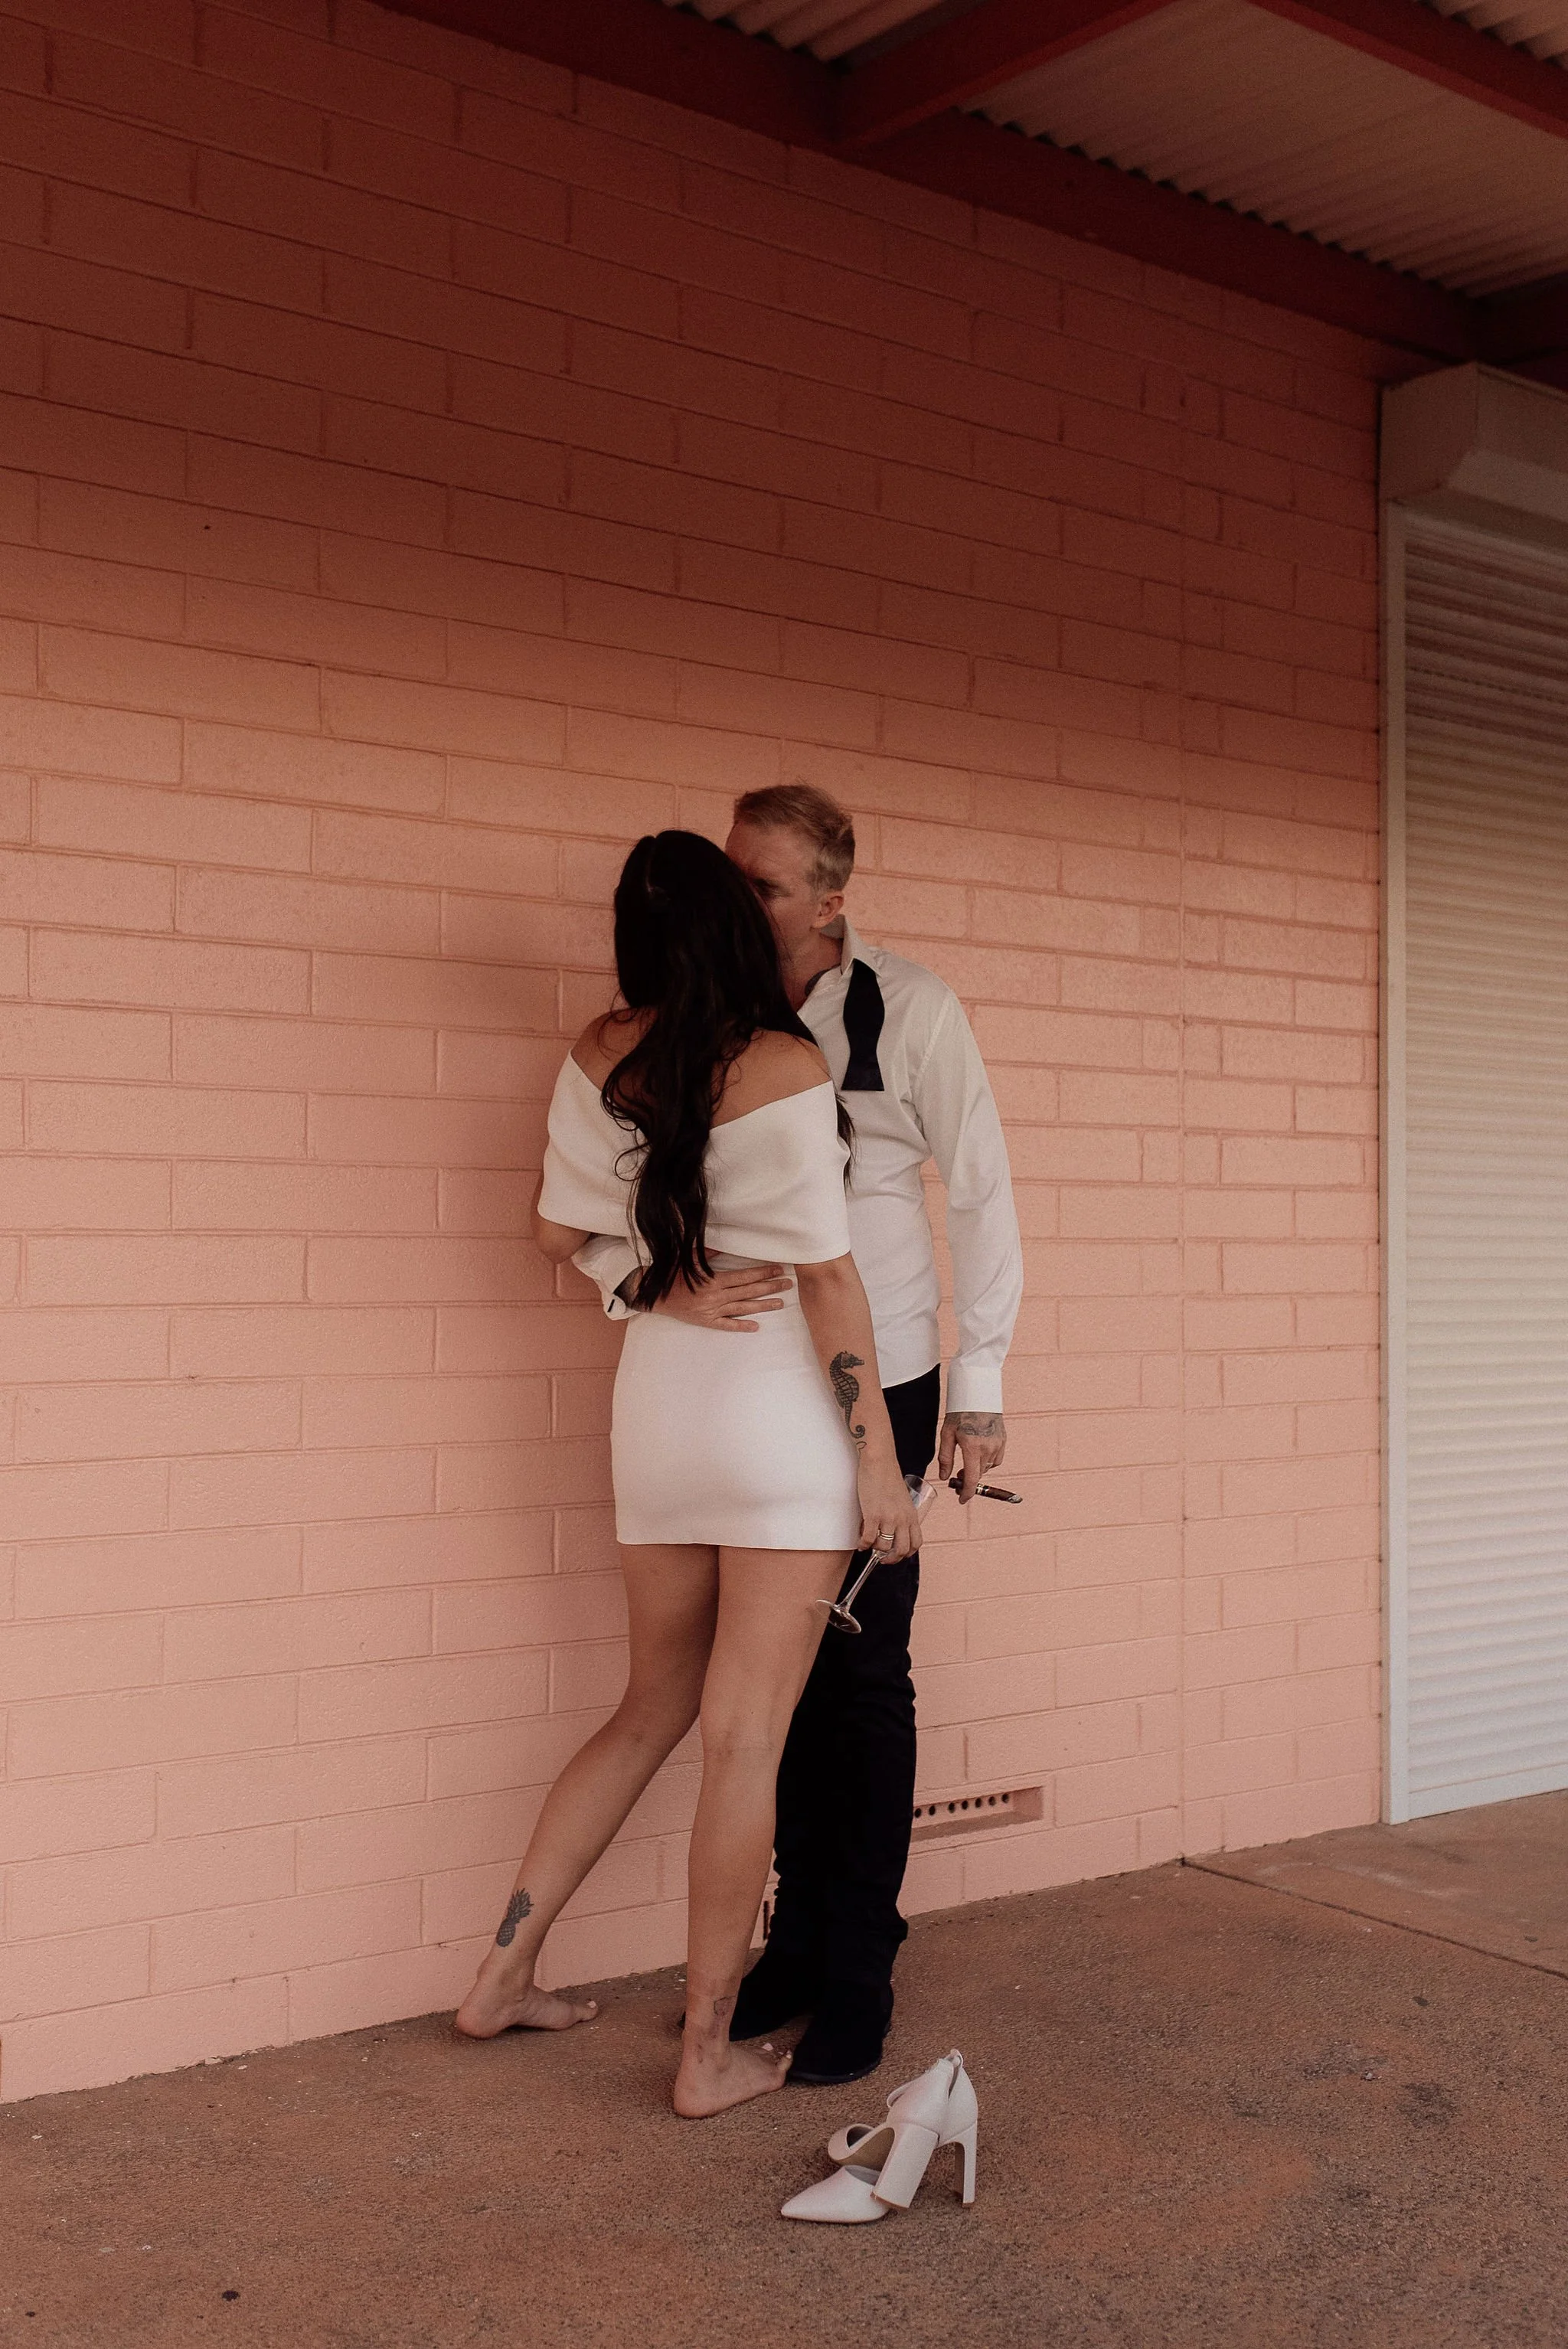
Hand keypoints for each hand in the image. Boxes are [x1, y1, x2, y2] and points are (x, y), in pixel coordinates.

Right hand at [648, 1263, 791, 1331]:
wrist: (653, 1295)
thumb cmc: (671, 1274)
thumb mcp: (689, 1258)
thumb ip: (709, 1253)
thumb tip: (726, 1244)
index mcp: (712, 1280)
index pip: (744, 1277)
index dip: (763, 1273)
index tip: (778, 1269)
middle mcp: (714, 1297)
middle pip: (748, 1292)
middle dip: (770, 1287)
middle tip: (788, 1285)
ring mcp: (711, 1311)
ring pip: (742, 1309)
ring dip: (763, 1306)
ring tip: (780, 1303)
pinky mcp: (706, 1322)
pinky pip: (726, 1325)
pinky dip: (741, 1326)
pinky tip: (756, 1327)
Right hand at [856, 1456, 920, 1562]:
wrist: (879, 1462)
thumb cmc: (888, 1476)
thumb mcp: (901, 1499)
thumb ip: (899, 1514)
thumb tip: (890, 1528)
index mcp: (911, 1515)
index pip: (916, 1543)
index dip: (907, 1553)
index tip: (897, 1554)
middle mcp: (902, 1519)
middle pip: (902, 1550)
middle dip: (891, 1558)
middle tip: (883, 1558)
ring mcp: (888, 1517)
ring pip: (884, 1546)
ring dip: (875, 1549)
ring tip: (869, 1544)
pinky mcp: (873, 1514)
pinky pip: (868, 1538)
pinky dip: (863, 1544)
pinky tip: (860, 1542)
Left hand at [939, 1411, 1005, 1502]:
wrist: (978, 1394)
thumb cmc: (960, 1412)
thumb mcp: (947, 1434)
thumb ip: (946, 1458)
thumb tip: (945, 1477)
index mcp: (972, 1447)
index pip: (971, 1478)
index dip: (966, 1493)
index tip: (961, 1499)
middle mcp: (988, 1448)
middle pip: (978, 1474)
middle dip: (968, 1480)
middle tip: (956, 1479)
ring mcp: (998, 1444)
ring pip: (987, 1467)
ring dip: (976, 1469)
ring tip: (966, 1462)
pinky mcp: (1003, 1440)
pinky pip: (996, 1459)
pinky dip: (987, 1461)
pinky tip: (978, 1454)